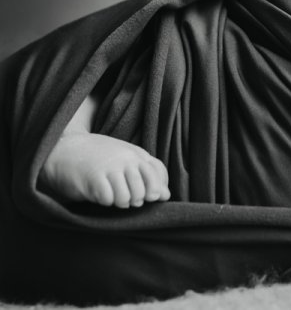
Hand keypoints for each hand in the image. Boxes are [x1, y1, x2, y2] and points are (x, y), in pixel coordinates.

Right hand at [41, 131, 169, 207]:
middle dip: (138, 199)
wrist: (62, 149)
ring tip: (110, 193)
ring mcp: (111, 167)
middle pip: (148, 192)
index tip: (145, 194)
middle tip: (122, 194)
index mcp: (137, 154)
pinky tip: (97, 193)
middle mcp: (127, 159)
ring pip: (131, 198)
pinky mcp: (94, 178)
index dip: (156, 190)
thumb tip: (166, 196)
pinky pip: (110, 200)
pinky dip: (106, 201)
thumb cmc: (97, 157)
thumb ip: (147, 174)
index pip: (159, 175)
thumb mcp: (125, 159)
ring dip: (121, 202)